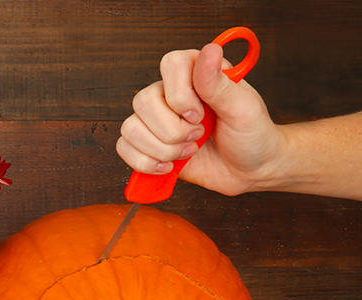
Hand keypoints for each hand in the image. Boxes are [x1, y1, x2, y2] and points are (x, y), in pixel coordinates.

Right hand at [117, 42, 281, 195]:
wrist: (249, 170)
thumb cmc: (252, 135)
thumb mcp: (243, 108)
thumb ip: (219, 84)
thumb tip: (208, 51)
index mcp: (195, 73)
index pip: (168, 65)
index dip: (179, 95)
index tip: (200, 114)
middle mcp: (170, 93)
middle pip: (143, 102)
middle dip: (171, 130)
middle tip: (198, 136)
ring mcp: (156, 120)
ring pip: (130, 128)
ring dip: (161, 149)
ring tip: (188, 152)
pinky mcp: (148, 145)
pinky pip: (124, 149)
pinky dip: (145, 163)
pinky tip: (169, 165)